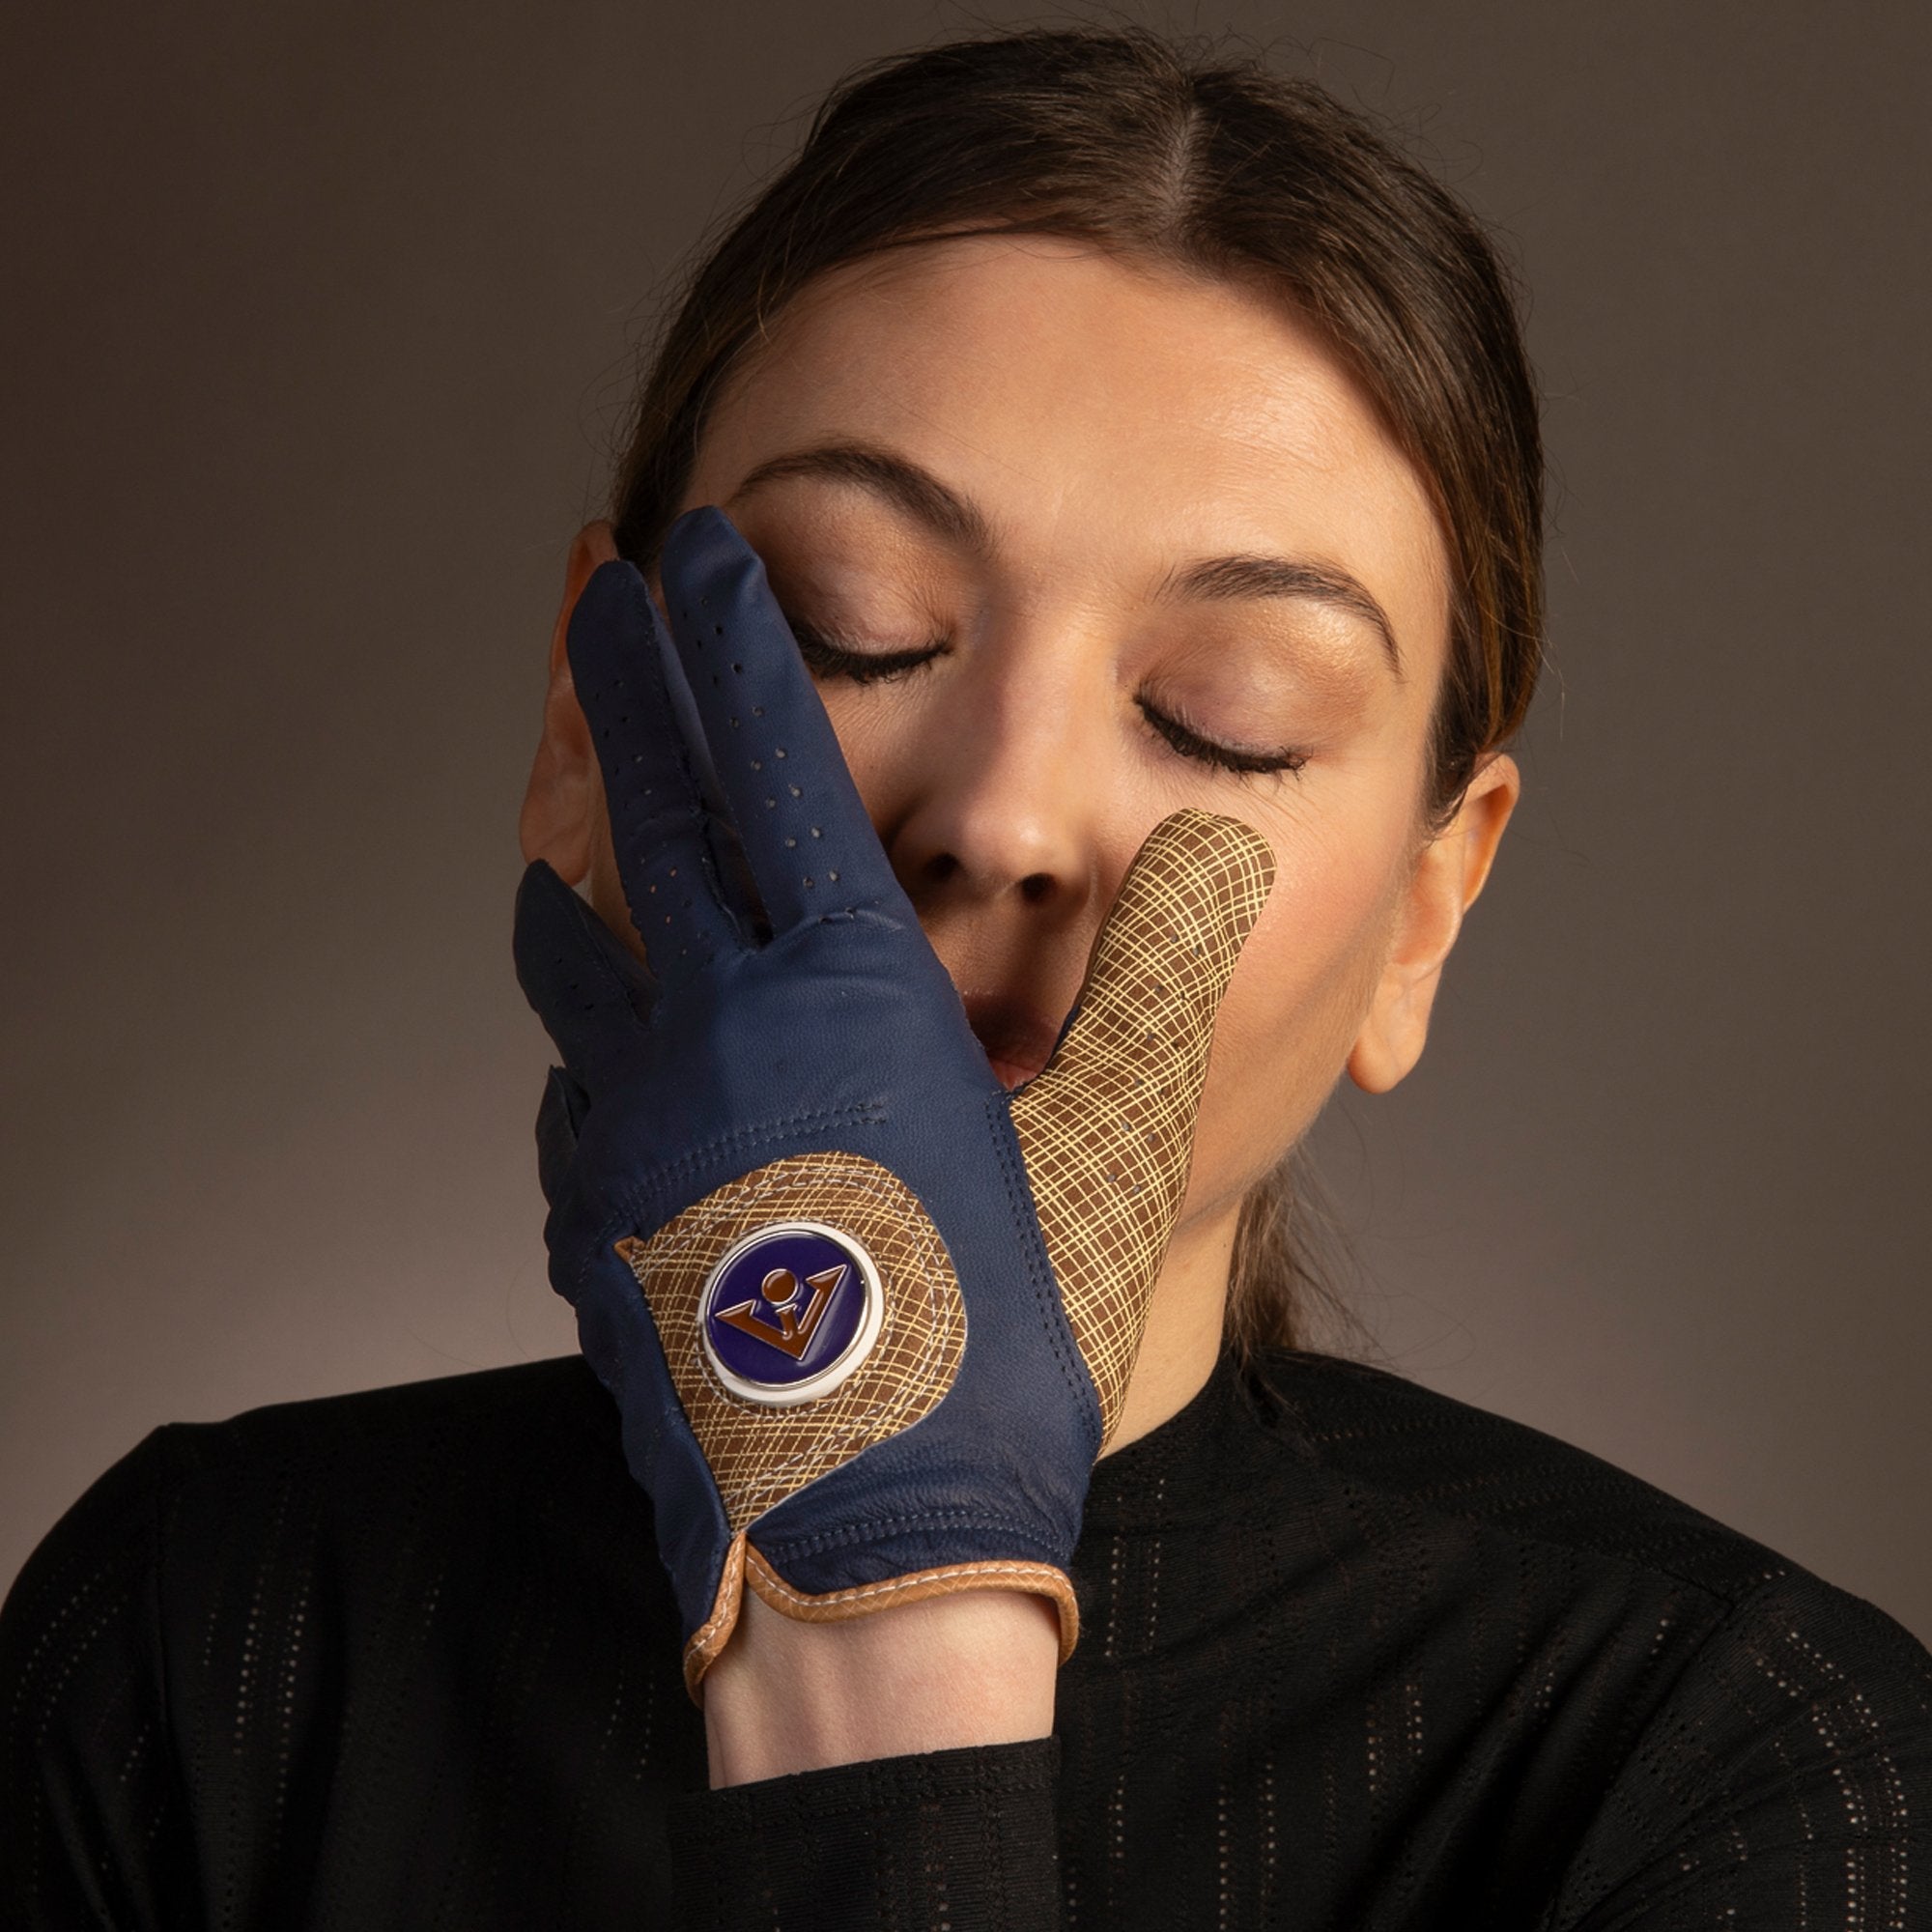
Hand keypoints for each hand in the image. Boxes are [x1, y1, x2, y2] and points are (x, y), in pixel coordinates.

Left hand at [514, 505, 1272, 1699]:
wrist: (867, 1530)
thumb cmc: (1006, 1343)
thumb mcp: (1104, 1138)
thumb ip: (1140, 987)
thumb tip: (1208, 865)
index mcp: (848, 986)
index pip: (771, 759)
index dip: (722, 640)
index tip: (685, 551)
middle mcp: (714, 1024)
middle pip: (643, 809)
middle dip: (613, 682)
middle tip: (589, 590)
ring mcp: (631, 1118)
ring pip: (572, 943)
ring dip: (572, 853)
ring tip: (567, 808)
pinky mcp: (591, 1209)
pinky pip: (574, 1079)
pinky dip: (590, 1028)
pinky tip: (612, 1043)